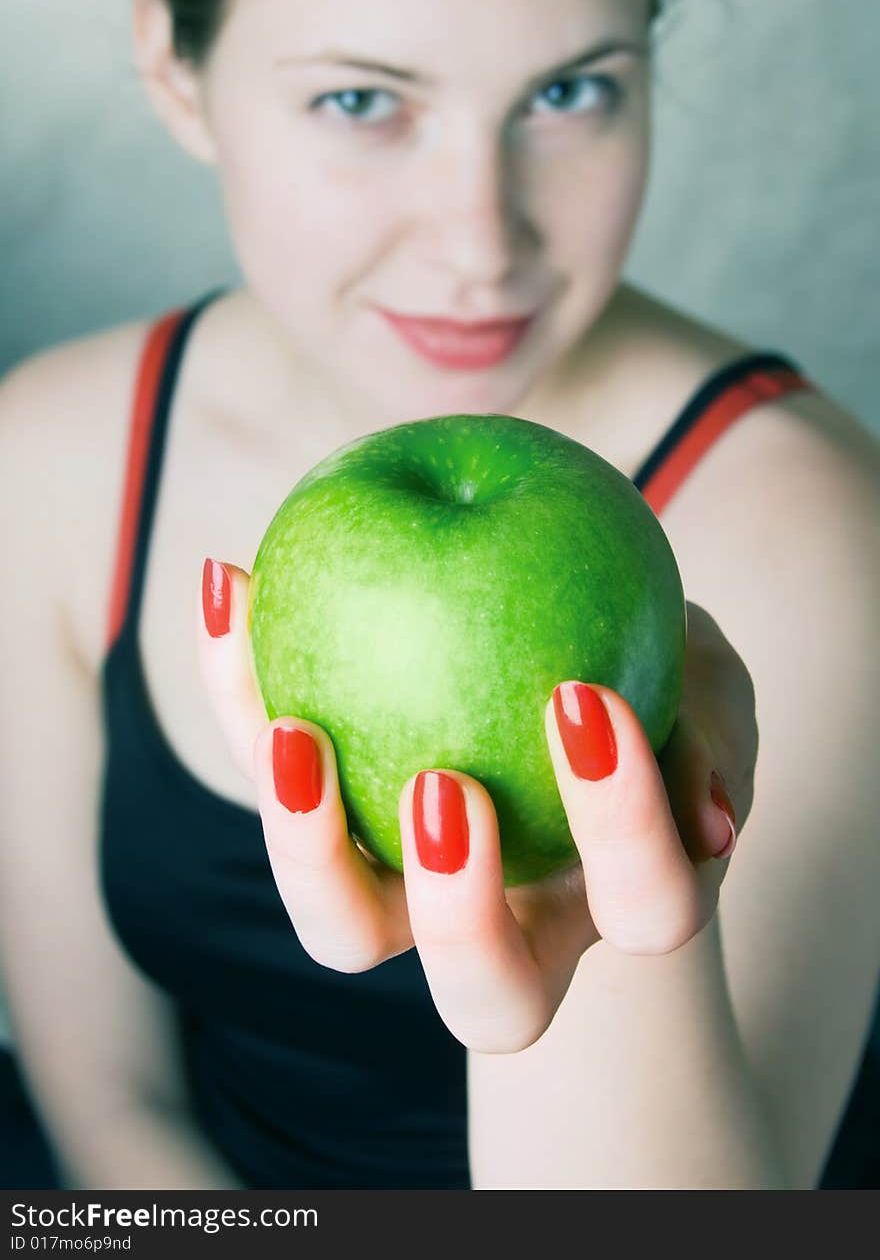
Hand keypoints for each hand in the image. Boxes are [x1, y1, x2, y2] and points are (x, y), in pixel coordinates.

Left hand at [197, 560, 754, 1051]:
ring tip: (291, 730)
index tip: (582, 697)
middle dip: (459, 912)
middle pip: (484, 994)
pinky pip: (281, 782)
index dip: (622, 823)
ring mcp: (412, 896)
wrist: (571, 679)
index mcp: (621, 896)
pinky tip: (230, 585)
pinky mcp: (330, 827)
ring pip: (347, 933)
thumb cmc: (659, 698)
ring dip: (308, 845)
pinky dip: (243, 695)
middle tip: (442, 784)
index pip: (643, 901)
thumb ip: (709, 731)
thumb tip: (705, 810)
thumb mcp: (707, 689)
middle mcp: (516, 930)